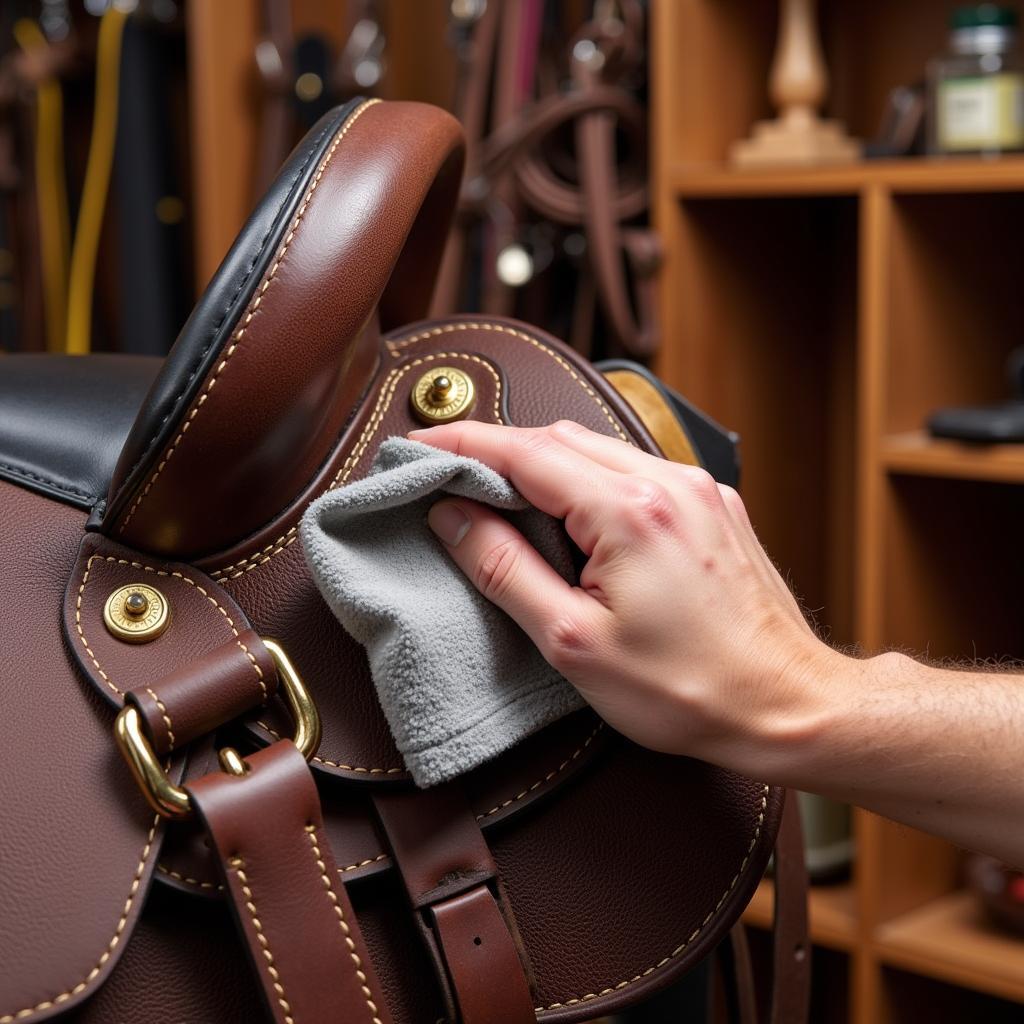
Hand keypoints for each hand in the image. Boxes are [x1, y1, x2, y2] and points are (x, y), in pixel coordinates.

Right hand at [410, 420, 838, 769]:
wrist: (787, 704)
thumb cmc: (687, 688)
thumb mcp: (573, 640)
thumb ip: (504, 569)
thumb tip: (454, 517)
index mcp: (629, 510)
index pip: (524, 452)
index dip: (463, 445)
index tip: (419, 447)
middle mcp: (667, 482)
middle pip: (559, 438)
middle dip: (497, 449)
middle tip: (449, 472)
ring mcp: (696, 488)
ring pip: (597, 449)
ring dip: (542, 462)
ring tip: (499, 493)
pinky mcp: (712, 504)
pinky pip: (633, 469)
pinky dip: (587, 477)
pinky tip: (569, 511)